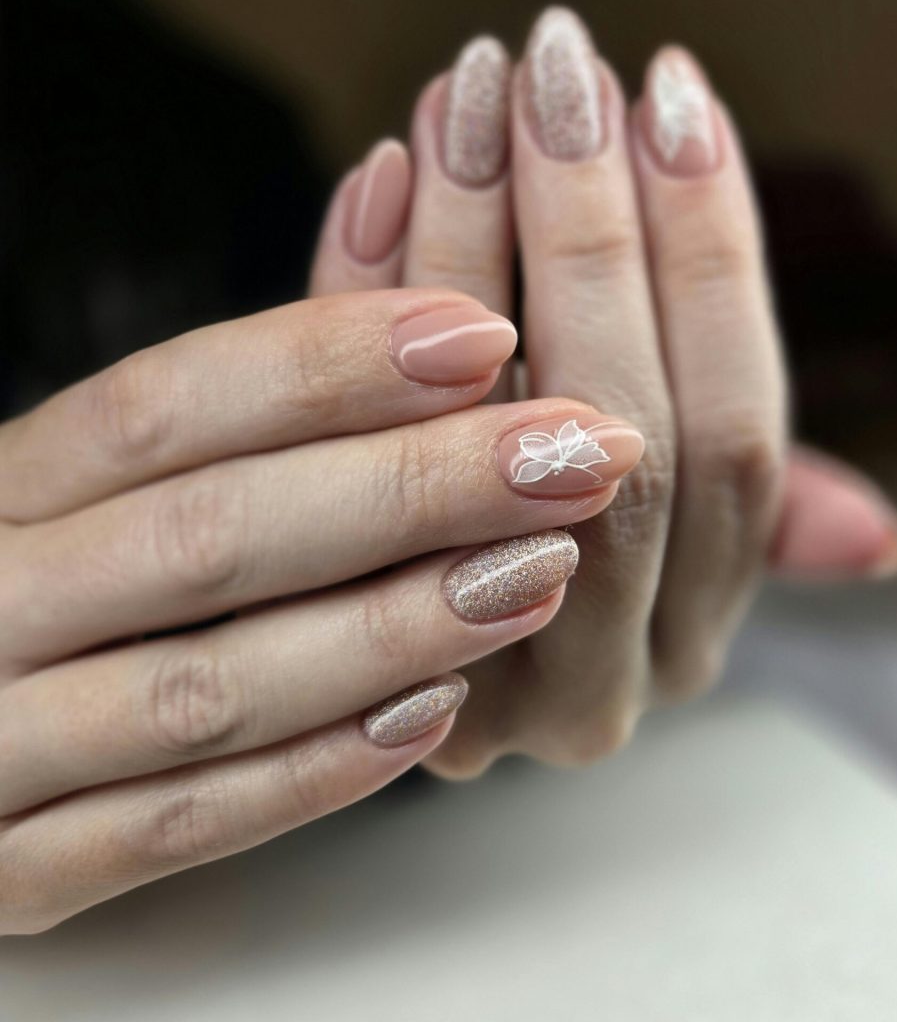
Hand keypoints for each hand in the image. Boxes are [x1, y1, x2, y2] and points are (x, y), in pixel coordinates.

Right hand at [0, 287, 645, 931]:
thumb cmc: (52, 586)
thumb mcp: (103, 492)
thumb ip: (237, 422)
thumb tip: (414, 290)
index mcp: (7, 490)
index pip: (169, 405)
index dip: (331, 367)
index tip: (485, 335)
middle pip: (215, 535)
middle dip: (414, 489)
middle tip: (572, 454)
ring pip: (212, 688)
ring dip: (393, 629)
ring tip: (538, 572)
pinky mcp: (18, 873)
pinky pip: (180, 827)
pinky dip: (315, 773)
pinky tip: (438, 711)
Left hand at [308, 8, 896, 775]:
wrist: (373, 636)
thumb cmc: (547, 556)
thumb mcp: (672, 549)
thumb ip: (756, 524)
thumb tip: (886, 539)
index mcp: (685, 641)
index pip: (733, 448)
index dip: (714, 269)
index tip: (678, 108)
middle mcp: (589, 683)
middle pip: (617, 439)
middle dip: (594, 238)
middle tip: (564, 75)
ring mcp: (461, 672)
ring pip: (472, 440)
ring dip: (470, 243)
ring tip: (467, 97)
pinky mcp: (344, 642)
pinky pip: (346, 448)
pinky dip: (357, 298)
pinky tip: (379, 179)